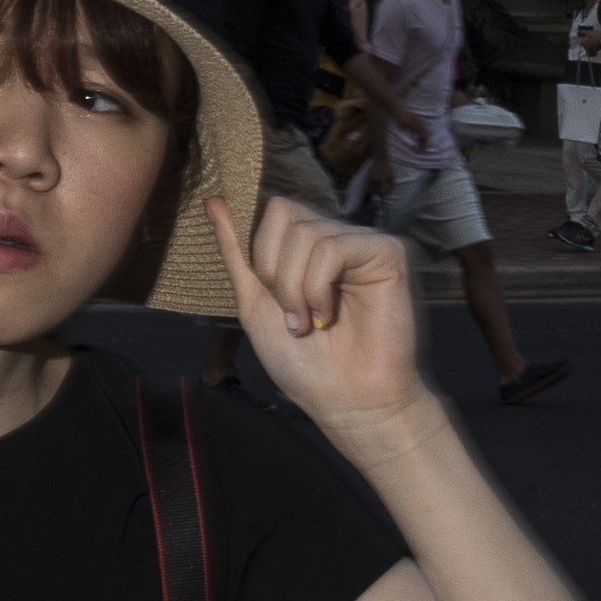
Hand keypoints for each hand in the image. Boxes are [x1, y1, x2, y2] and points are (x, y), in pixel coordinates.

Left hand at [205, 195, 440, 445]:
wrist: (346, 402)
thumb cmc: (304, 363)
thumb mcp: (254, 303)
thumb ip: (236, 251)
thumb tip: (212, 198)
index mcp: (305, 247)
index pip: (269, 208)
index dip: (259, 252)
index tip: (271, 298)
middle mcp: (335, 236)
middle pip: (282, 210)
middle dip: (273, 270)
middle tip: (291, 314)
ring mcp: (362, 242)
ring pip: (305, 232)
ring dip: (295, 288)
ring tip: (310, 323)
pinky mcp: (388, 252)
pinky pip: (334, 247)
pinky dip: (319, 288)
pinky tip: (329, 317)